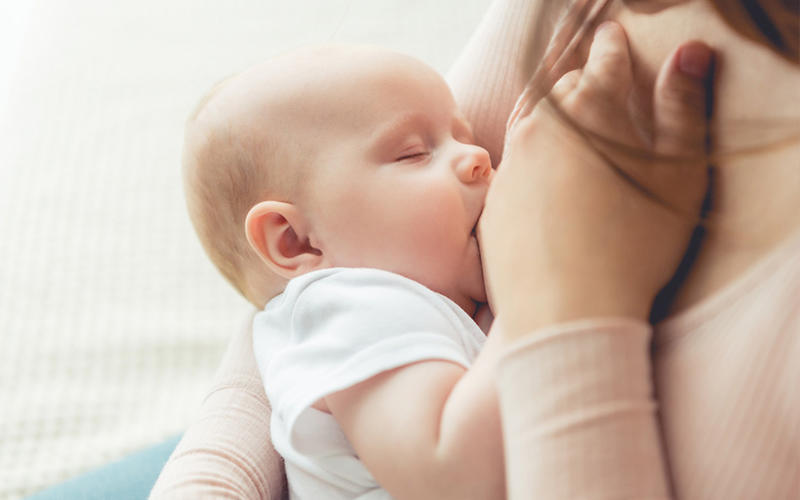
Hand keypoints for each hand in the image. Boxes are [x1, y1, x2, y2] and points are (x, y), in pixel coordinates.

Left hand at [478, 21, 713, 337]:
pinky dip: (532, 160)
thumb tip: (688, 54)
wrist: (566, 313)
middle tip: (600, 86)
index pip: (606, 59)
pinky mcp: (494, 199)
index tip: (615, 41)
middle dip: (585, 82)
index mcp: (591, 110)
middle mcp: (541, 127)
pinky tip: (548, 180)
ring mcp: (511, 163)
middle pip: (564, 88)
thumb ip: (683, 109)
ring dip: (553, 117)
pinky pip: (514, 165)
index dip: (616, 47)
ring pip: (533, 122)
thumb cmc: (634, 248)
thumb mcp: (680, 177)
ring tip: (572, 126)